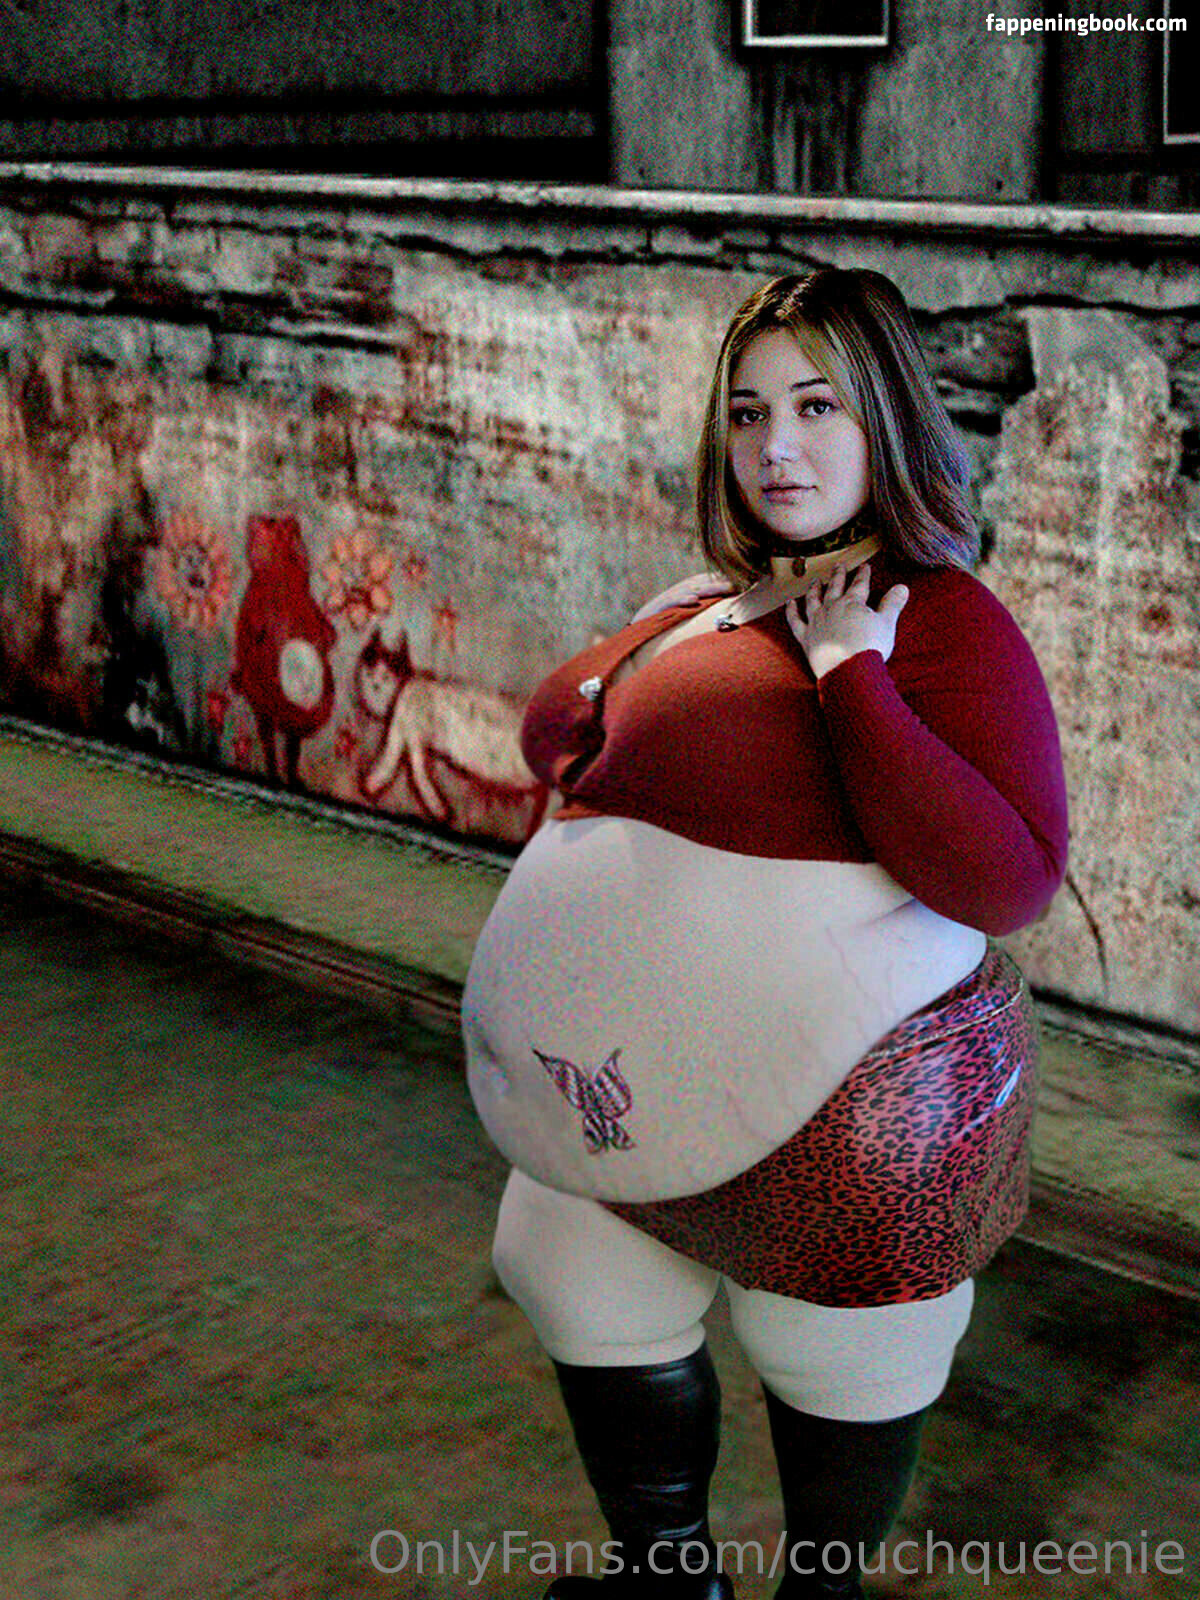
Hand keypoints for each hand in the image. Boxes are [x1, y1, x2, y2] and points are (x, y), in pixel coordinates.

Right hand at [630, 571, 735, 623]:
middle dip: (724, 582)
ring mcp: (669, 598)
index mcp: (687, 591)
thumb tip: (724, 614)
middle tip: (744, 582)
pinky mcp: (657, 607)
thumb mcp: (687, 615)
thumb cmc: (665, 623)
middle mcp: (679, 591)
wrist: (638, 627)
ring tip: (727, 588)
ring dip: (710, 588)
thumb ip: (702, 610)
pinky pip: (671, 602)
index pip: (709, 582)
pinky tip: (694, 599)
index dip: (726, 581)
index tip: (747, 581)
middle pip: (705, 583)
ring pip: (691, 589)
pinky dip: (682, 600)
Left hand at [785, 561, 908, 680]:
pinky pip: (795, 621)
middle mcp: (832, 608)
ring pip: (813, 600)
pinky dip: (791, 611)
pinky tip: (790, 603)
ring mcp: (817, 621)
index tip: (865, 566)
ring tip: (815, 581)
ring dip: (814, 589)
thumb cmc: (870, 647)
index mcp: (853, 603)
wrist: (850, 670)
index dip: (863, 574)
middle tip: (839, 565)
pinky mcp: (806, 637)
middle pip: (835, 587)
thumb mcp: (887, 623)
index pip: (859, 584)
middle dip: (838, 575)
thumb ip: (892, 604)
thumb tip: (903, 586)